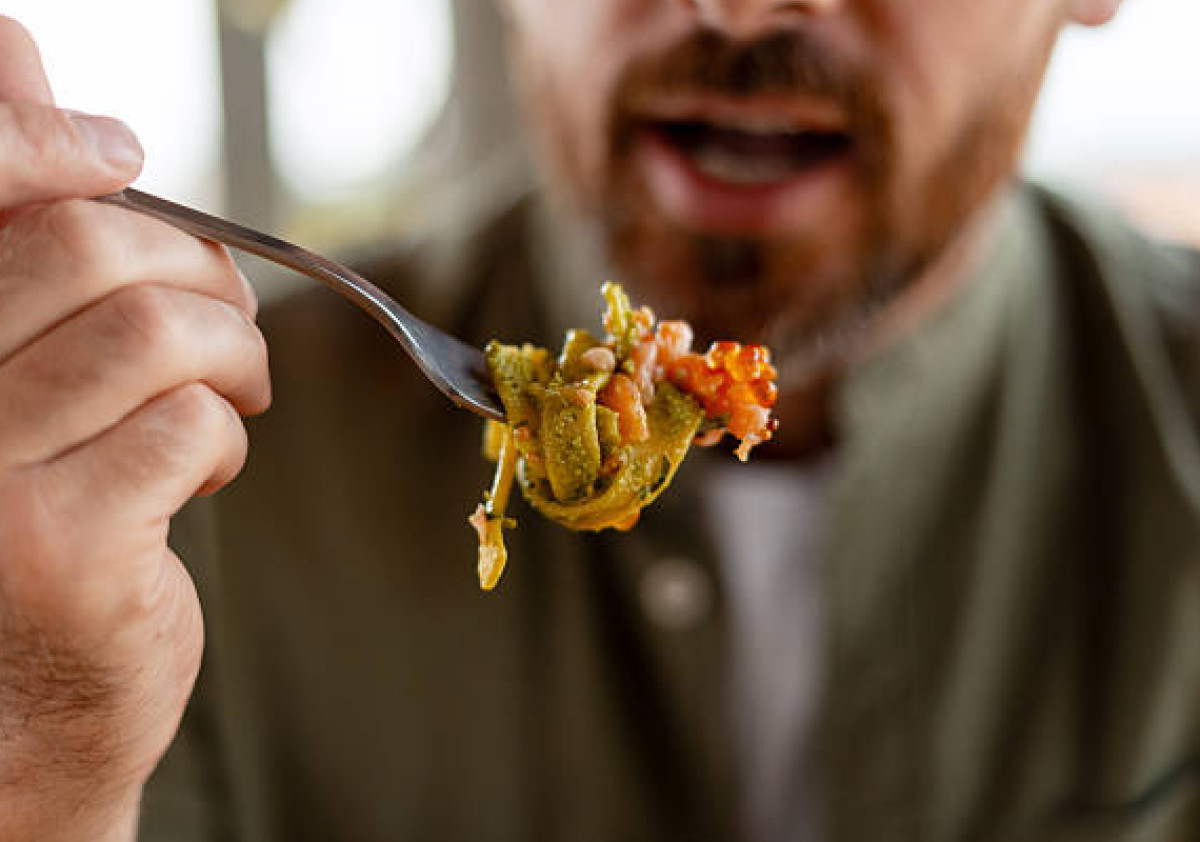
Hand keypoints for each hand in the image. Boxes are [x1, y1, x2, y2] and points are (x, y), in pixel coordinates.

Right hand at [0, 17, 269, 840]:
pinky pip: (186, 426)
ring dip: (227, 351)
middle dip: (190, 268)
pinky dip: (224, 431)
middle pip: (83, 250)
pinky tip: (208, 466)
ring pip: (150, 334)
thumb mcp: (5, 369)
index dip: (44, 136)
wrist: (19, 716)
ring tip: (236, 390)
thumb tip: (24, 64)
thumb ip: (16, 238)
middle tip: (223, 322)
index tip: (123, 156)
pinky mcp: (58, 553)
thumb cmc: (23, 513)